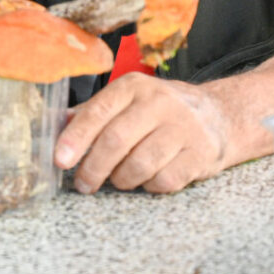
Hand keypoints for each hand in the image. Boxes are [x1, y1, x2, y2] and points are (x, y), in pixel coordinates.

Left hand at [55, 74, 229, 194]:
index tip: (60, 160)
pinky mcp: (201, 153)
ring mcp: (183, 127)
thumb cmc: (159, 111)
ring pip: (140, 164)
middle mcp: (159, 102)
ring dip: (122, 179)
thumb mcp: (127, 100)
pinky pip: (165, 180)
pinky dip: (149, 186)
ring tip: (118, 179)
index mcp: (133, 86)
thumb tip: (54, 127)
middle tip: (83, 184)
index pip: (98, 111)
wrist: (218, 115)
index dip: (76, 138)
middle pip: (116, 141)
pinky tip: (147, 179)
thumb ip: (92, 113)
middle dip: (93, 168)